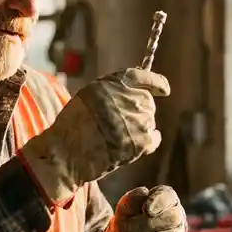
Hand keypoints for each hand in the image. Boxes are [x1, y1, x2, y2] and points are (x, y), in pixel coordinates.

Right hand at [19, 68, 168, 203]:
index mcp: (114, 83)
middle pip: (147, 102)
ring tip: (115, 137)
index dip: (157, 83)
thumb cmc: (72, 126)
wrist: (67, 154)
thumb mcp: (89, 95)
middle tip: (118, 125)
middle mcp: (129, 98)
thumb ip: (113, 89)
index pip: (144, 76)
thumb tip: (136, 89)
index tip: (164, 89)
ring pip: (149, 120)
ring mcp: (138, 119)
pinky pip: (154, 138)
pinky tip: (130, 146)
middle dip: (138, 111)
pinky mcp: (142, 141)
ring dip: (138, 128)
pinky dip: (147, 142)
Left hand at [107, 185, 186, 231]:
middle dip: (145, 224)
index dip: (158, 202)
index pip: (168, 196)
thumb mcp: (124, 208)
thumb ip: (132, 198)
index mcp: (167, 199)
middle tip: (127, 229)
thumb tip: (144, 192)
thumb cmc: (128, 221)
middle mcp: (178, 217)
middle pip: (172, 218)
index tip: (146, 210)